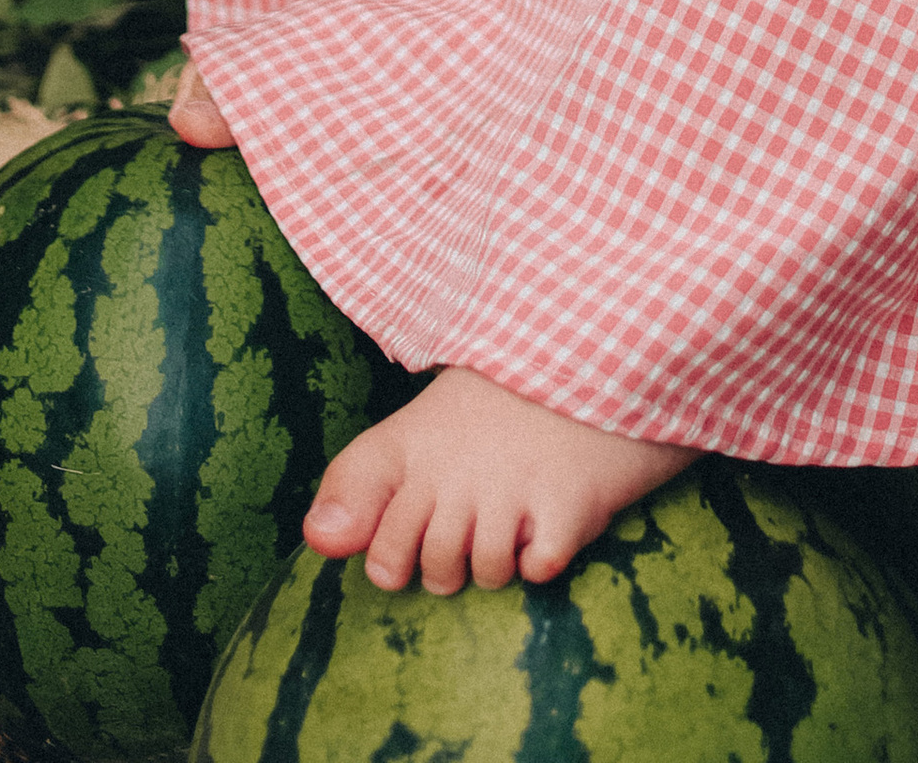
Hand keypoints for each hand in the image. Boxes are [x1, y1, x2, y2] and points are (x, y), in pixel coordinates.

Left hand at [304, 367, 695, 593]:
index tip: (424, 512)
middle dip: (450, 560)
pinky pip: (539, 572)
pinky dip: (547, 555)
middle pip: (430, 572)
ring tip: (520, 500)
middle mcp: (458, 469)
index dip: (396, 549)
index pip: (377, 545)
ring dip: (504, 555)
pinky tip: (553, 507)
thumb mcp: (423, 421)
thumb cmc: (507, 392)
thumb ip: (362, 480)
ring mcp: (513, 488)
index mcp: (416, 441)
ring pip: (485, 576)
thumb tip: (315, 543)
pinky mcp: (567, 505)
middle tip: (479, 507)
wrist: (602, 340)